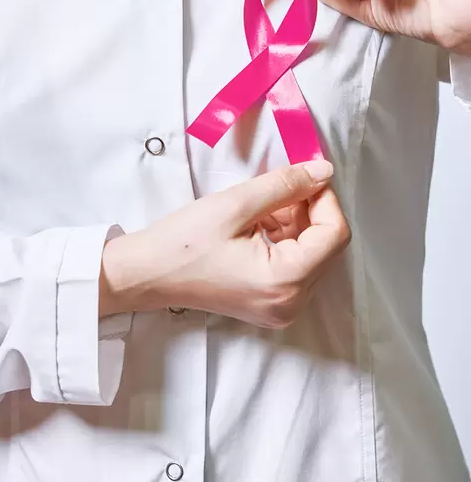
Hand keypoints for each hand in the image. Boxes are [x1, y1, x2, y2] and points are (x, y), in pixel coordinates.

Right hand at [100, 161, 350, 329]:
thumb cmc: (184, 241)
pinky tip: (258, 225)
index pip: (334, 235)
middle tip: (277, 189)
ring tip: (261, 207)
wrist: (147, 274)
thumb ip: (286, 185)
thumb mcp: (236, 203)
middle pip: (326, 247)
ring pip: (312, 255)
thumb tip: (324, 172)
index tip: (303, 176)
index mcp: (285, 283)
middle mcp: (291, 304)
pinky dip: (285, 241)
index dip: (324, 200)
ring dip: (296, 224)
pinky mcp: (271, 307)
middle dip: (308, 211)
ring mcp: (281, 310)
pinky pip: (296, 268)